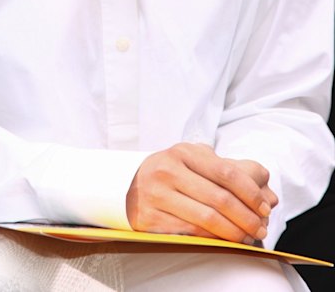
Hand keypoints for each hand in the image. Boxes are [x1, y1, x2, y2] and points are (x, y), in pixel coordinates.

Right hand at [126, 143, 277, 242]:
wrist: (128, 184)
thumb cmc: (171, 171)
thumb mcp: (194, 159)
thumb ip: (228, 167)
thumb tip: (265, 182)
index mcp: (183, 153)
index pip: (226, 172)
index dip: (250, 192)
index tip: (264, 207)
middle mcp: (168, 171)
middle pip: (219, 199)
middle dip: (247, 217)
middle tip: (261, 228)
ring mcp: (157, 195)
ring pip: (206, 220)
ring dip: (234, 232)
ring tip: (248, 237)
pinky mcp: (150, 218)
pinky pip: (190, 233)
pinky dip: (213, 239)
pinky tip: (225, 240)